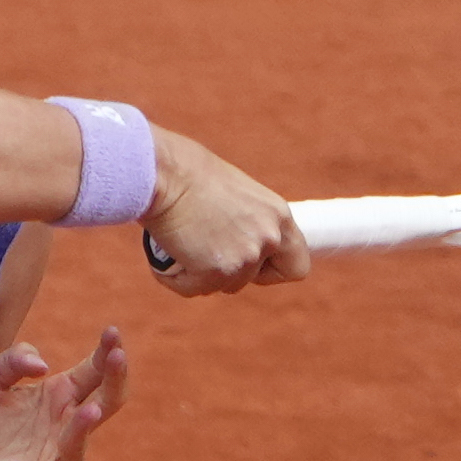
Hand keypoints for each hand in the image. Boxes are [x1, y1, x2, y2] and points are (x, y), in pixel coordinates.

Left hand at [0, 325, 129, 460]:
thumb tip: (43, 365)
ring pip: (80, 443)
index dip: (106, 352)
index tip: (112, 331)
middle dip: (115, 378)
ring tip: (89, 410)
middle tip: (118, 356)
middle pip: (106, 401)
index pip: (94, 371)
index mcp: (60, 396)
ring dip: (83, 427)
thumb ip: (12, 360)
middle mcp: (67, 427)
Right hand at [141, 132, 308, 295]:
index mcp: (278, 215)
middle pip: (252, 279)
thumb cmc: (191, 174)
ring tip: (181, 241)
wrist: (164, 172)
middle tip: (204, 247)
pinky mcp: (215, 272)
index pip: (297, 264)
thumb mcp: (237, 196)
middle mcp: (268, 238)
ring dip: (200, 272)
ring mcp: (244, 258)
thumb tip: (240, 243)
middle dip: (228, 270)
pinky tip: (165, 253)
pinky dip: (176, 277)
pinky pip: (192, 288)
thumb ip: (249, 222)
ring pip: (221, 285)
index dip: (273, 270)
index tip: (254, 265)